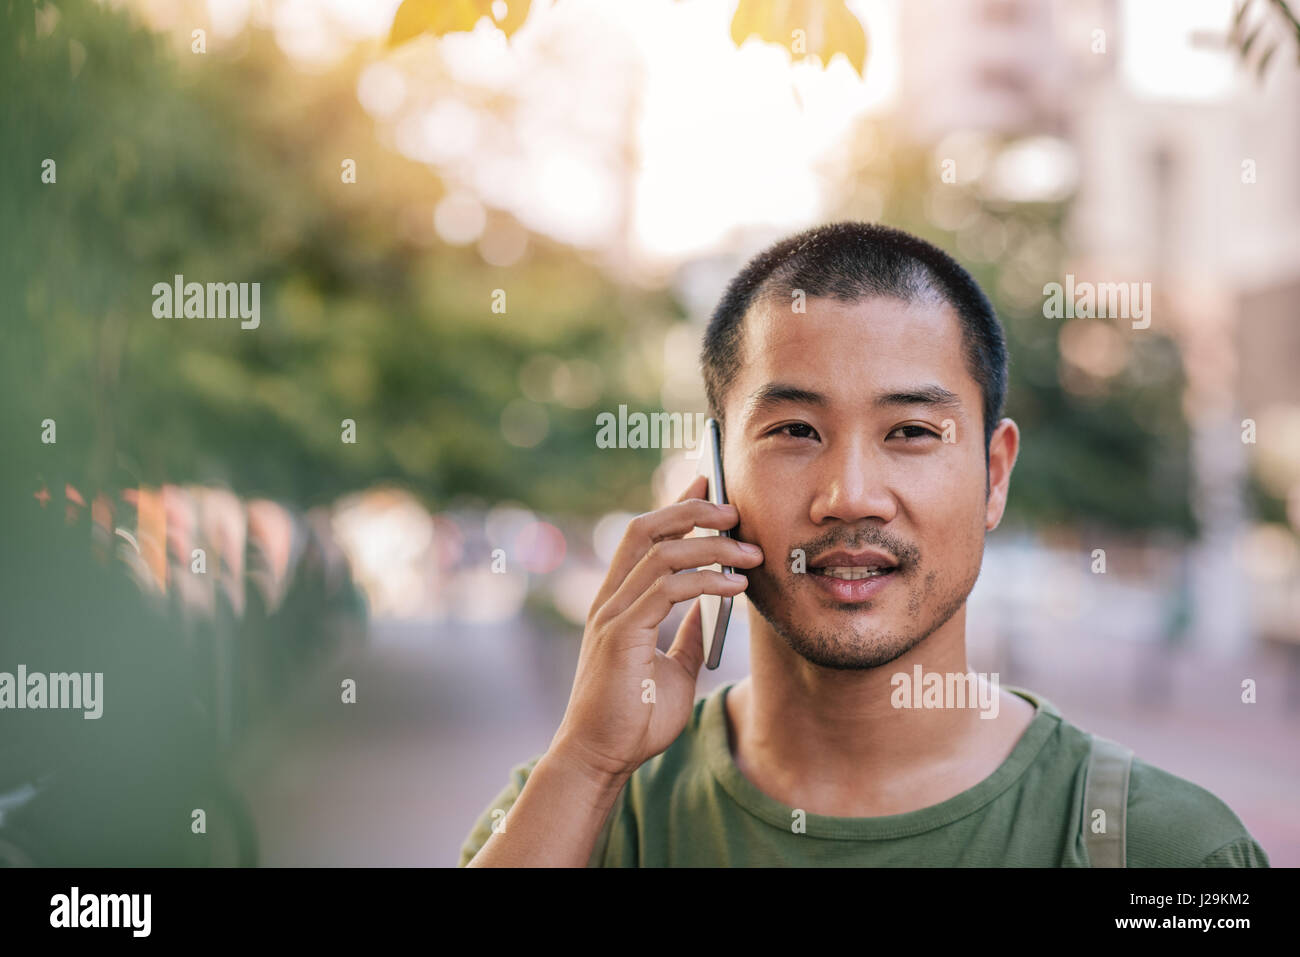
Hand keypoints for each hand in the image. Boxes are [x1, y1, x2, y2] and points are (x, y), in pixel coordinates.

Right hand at [549, 474, 762, 783]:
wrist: (601, 759)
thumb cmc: (633, 720)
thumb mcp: (674, 669)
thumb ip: (687, 635)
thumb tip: (711, 610)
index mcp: (618, 602)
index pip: (644, 537)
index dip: (676, 506)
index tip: (709, 484)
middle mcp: (610, 599)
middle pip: (645, 529)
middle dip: (691, 508)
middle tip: (734, 508)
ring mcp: (612, 614)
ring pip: (661, 554)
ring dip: (711, 546)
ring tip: (751, 551)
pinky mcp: (621, 635)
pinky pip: (667, 590)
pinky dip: (706, 581)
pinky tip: (736, 586)